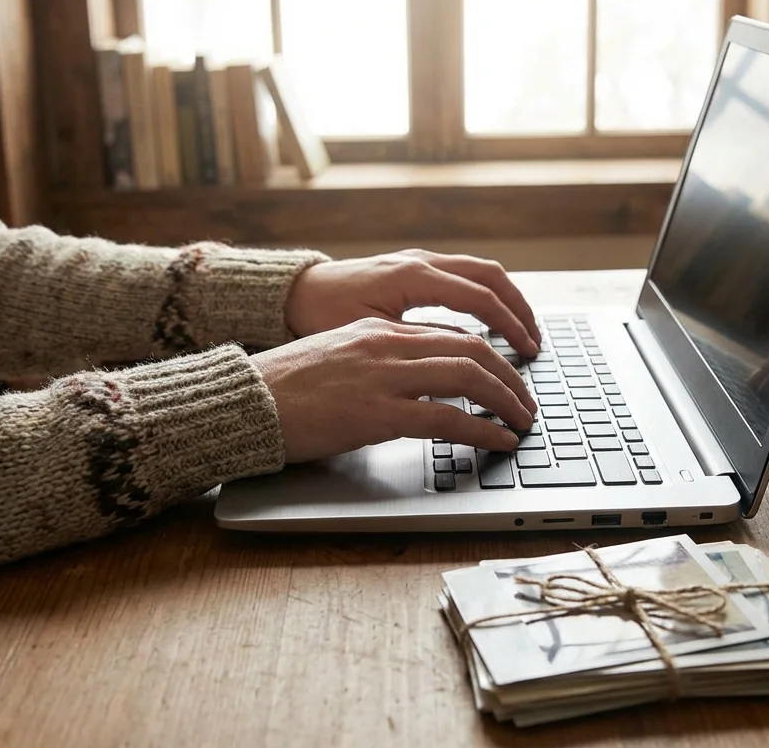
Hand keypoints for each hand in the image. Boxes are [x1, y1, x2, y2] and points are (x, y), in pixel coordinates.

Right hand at [251, 318, 538, 462]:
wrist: (241, 403)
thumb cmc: (281, 391)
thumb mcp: (336, 361)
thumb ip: (377, 364)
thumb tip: (413, 387)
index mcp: (376, 328)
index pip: (451, 333)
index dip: (489, 356)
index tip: (508, 375)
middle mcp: (386, 343)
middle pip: (471, 348)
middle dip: (510, 375)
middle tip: (527, 400)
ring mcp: (382, 376)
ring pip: (469, 376)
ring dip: (507, 400)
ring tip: (523, 421)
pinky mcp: (376, 413)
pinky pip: (447, 418)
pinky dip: (483, 430)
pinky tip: (499, 441)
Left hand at [283, 249, 542, 355]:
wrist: (291, 293)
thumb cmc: (321, 317)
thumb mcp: (371, 335)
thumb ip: (419, 345)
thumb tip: (464, 359)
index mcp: (412, 277)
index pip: (480, 298)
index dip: (509, 327)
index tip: (527, 352)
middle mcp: (421, 262)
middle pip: (491, 277)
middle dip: (519, 310)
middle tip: (535, 344)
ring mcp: (419, 260)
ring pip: (481, 271)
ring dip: (507, 300)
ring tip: (523, 332)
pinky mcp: (414, 267)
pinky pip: (464, 275)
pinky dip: (486, 295)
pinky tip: (491, 321)